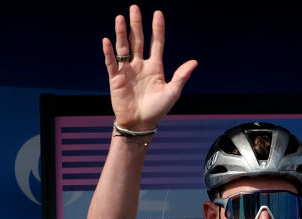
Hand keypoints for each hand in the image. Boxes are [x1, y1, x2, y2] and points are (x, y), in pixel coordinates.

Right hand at [102, 5, 196, 131]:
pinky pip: (111, 63)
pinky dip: (109, 52)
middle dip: (136, 24)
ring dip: (122, 33)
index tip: (158, 13)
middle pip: (138, 40)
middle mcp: (140, 65)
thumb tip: (194, 62)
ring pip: (123, 47)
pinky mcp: (115, 79)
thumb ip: (181, 76)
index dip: (157, 28)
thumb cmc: (157, 110)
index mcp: (155, 67)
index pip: (157, 43)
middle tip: (134, 8)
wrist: (140, 125)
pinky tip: (107, 40)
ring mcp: (127, 71)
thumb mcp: (172, 92)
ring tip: (120, 18)